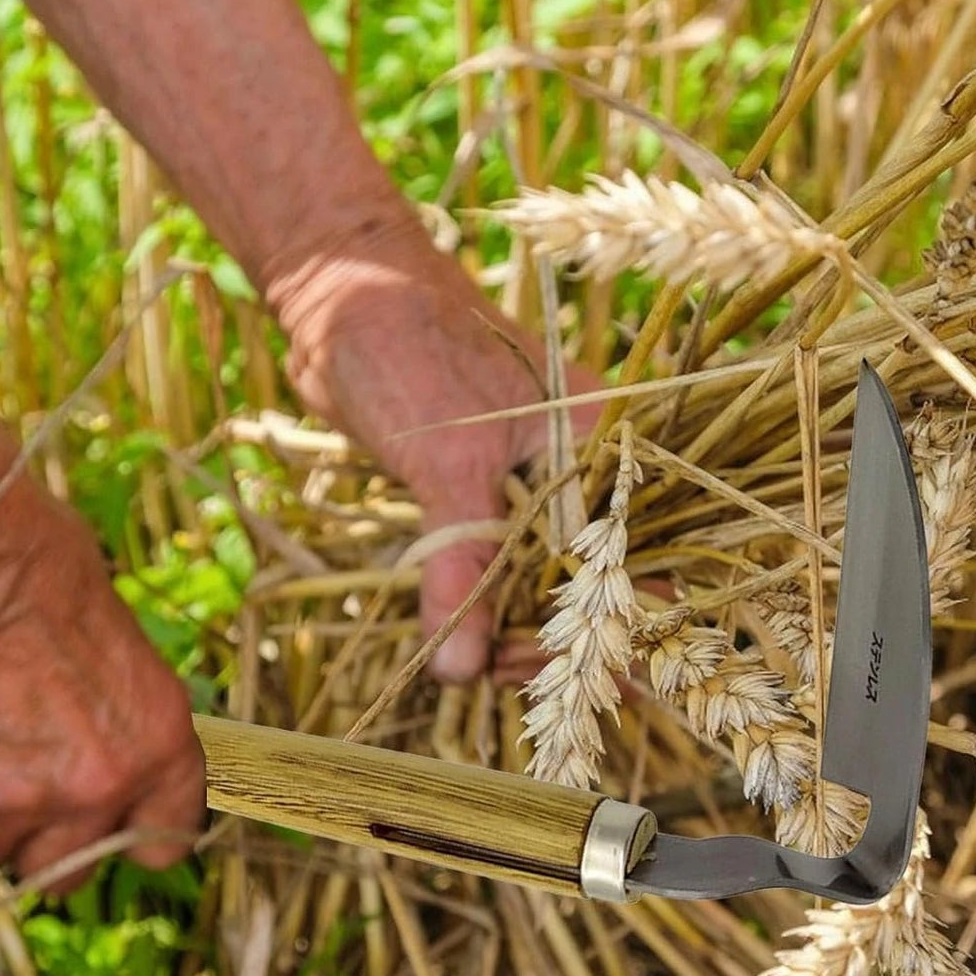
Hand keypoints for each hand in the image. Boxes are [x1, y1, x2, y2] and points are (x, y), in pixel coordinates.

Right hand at [0, 475, 206, 891]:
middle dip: (42, 842)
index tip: (108, 821)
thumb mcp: (114, 640)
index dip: (131, 833)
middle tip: (11, 790)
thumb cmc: (36, 564)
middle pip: (69, 871)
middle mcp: (96, 787)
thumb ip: (111, 709)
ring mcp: (14, 804)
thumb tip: (94, 728)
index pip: (164, 839)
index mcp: (158, 743)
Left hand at [277, 238, 603, 682]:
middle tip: (496, 671)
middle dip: (555, 637)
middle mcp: (582, 470)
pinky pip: (501, 568)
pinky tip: (463, 641)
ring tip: (472, 662)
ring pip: (543, 581)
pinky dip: (484, 608)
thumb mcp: (445, 465)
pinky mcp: (485, 498)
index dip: (608, 624)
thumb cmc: (407, 352)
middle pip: (592, 580)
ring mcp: (535, 485)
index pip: (632, 556)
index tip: (567, 675)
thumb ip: (462, 566)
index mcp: (604, 446)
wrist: (343, 299)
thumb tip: (461, 667)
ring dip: (515, 630)